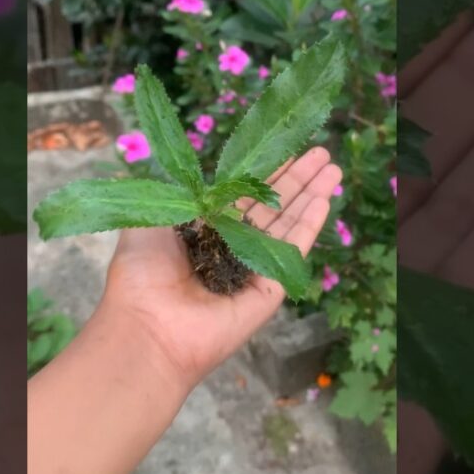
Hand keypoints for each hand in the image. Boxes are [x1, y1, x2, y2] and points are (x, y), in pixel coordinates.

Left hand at [98, 146, 341, 387]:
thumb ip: (176, 196)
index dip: (264, 174)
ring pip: (287, 224)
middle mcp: (230, 248)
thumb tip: (198, 180)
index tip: (285, 149)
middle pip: (271, 206)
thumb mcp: (149, 219)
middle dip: (296, 179)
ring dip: (311, 195)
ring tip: (333, 168)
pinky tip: (324, 199)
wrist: (147, 325)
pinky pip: (291, 252)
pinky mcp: (268, 290)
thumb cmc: (140, 273)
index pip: (241, 196)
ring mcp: (252, 269)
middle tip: (322, 153)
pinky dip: (309, 225)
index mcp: (202, 231)